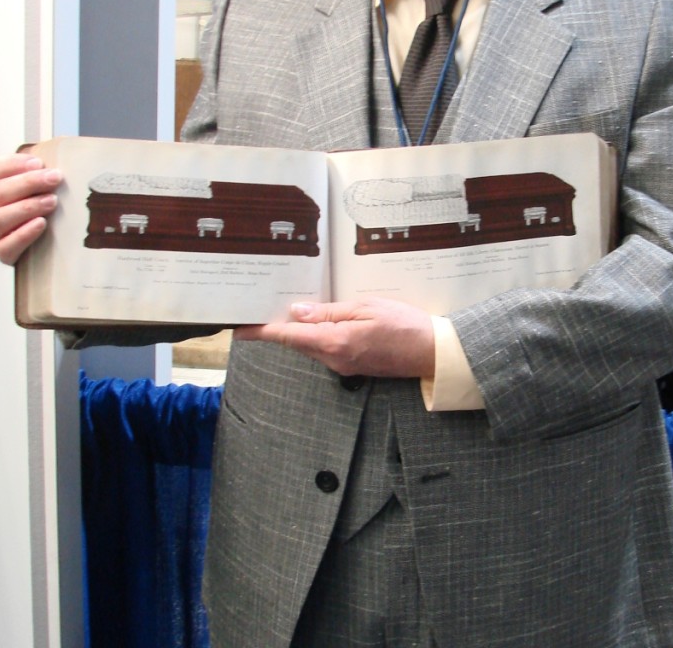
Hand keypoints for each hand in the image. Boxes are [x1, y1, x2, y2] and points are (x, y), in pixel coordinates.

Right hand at [0, 153, 62, 264]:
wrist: (40, 241)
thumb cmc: (37, 204)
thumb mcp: (35, 183)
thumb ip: (38, 168)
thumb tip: (62, 150)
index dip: (11, 164)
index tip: (38, 162)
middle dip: (28, 183)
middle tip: (54, 178)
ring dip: (27, 207)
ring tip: (52, 201)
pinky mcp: (2, 253)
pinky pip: (7, 245)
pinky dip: (24, 233)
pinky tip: (42, 223)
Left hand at [233, 296, 434, 378]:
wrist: (432, 353)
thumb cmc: (404, 325)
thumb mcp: (365, 307)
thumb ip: (329, 311)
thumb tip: (297, 311)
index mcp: (334, 342)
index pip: (289, 337)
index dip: (262, 332)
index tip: (240, 329)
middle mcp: (334, 359)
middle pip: (298, 341)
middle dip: (281, 326)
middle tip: (267, 305)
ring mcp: (343, 365)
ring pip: (312, 345)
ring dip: (302, 330)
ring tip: (296, 306)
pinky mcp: (353, 366)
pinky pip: (327, 349)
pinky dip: (318, 335)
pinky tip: (324, 319)